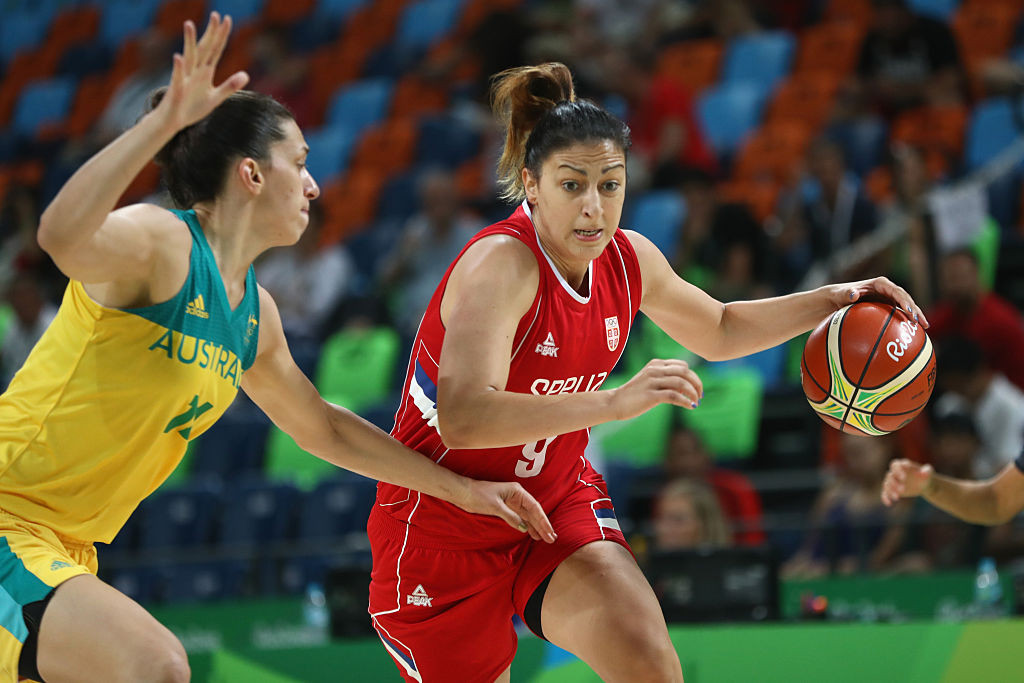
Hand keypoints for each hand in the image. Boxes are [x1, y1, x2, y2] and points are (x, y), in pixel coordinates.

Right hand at [155, 12, 248, 131]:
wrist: (173, 121)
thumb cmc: (192, 108)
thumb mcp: (215, 98)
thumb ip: (230, 86)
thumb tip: (246, 75)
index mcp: (205, 72)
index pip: (216, 50)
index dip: (222, 36)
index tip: (228, 19)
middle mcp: (195, 71)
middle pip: (204, 48)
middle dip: (210, 33)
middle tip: (215, 15)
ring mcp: (184, 78)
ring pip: (188, 57)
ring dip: (189, 42)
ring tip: (190, 24)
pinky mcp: (176, 90)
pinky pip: (177, 77)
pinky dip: (178, 68)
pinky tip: (178, 57)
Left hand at [458, 481, 557, 542]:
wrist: (462, 493)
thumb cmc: (478, 495)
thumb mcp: (495, 506)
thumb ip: (511, 517)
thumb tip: (523, 528)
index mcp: (517, 491)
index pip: (534, 507)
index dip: (543, 521)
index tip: (549, 532)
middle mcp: (516, 496)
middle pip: (533, 513)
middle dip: (542, 525)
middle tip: (551, 539)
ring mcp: (511, 503)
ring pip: (527, 516)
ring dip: (536, 527)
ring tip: (545, 538)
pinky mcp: (505, 509)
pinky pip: (519, 518)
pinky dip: (526, 526)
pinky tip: (531, 533)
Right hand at [610, 358, 702, 420]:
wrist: (614, 403)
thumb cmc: (634, 394)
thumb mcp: (650, 381)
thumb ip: (666, 380)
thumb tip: (687, 388)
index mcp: (655, 364)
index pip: (682, 366)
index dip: (693, 377)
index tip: (696, 389)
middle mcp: (654, 370)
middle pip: (685, 372)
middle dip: (697, 384)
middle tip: (700, 396)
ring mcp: (652, 381)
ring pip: (681, 383)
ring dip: (693, 393)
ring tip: (695, 402)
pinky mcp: (650, 395)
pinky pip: (674, 396)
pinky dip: (685, 401)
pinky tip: (690, 406)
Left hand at [829, 276, 929, 327]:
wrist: (835, 299)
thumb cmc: (837, 295)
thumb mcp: (840, 294)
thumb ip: (847, 293)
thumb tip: (854, 294)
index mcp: (879, 284)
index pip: (896, 291)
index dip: (905, 300)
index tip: (909, 310)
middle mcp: (887, 291)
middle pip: (905, 299)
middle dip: (915, 310)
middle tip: (921, 322)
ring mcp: (888, 299)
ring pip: (905, 307)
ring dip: (915, 317)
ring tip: (925, 328)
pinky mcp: (887, 308)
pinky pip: (898, 315)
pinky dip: (905, 323)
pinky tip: (911, 335)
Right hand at [882, 458, 933, 505]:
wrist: (923, 484)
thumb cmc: (925, 475)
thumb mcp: (929, 472)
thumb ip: (927, 470)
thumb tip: (923, 473)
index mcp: (902, 465)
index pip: (895, 465)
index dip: (897, 470)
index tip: (903, 478)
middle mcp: (895, 472)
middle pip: (890, 476)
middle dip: (894, 483)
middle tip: (903, 490)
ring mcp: (892, 481)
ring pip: (886, 484)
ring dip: (890, 491)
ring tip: (897, 498)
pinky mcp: (892, 490)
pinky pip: (884, 493)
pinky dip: (885, 498)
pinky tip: (889, 503)